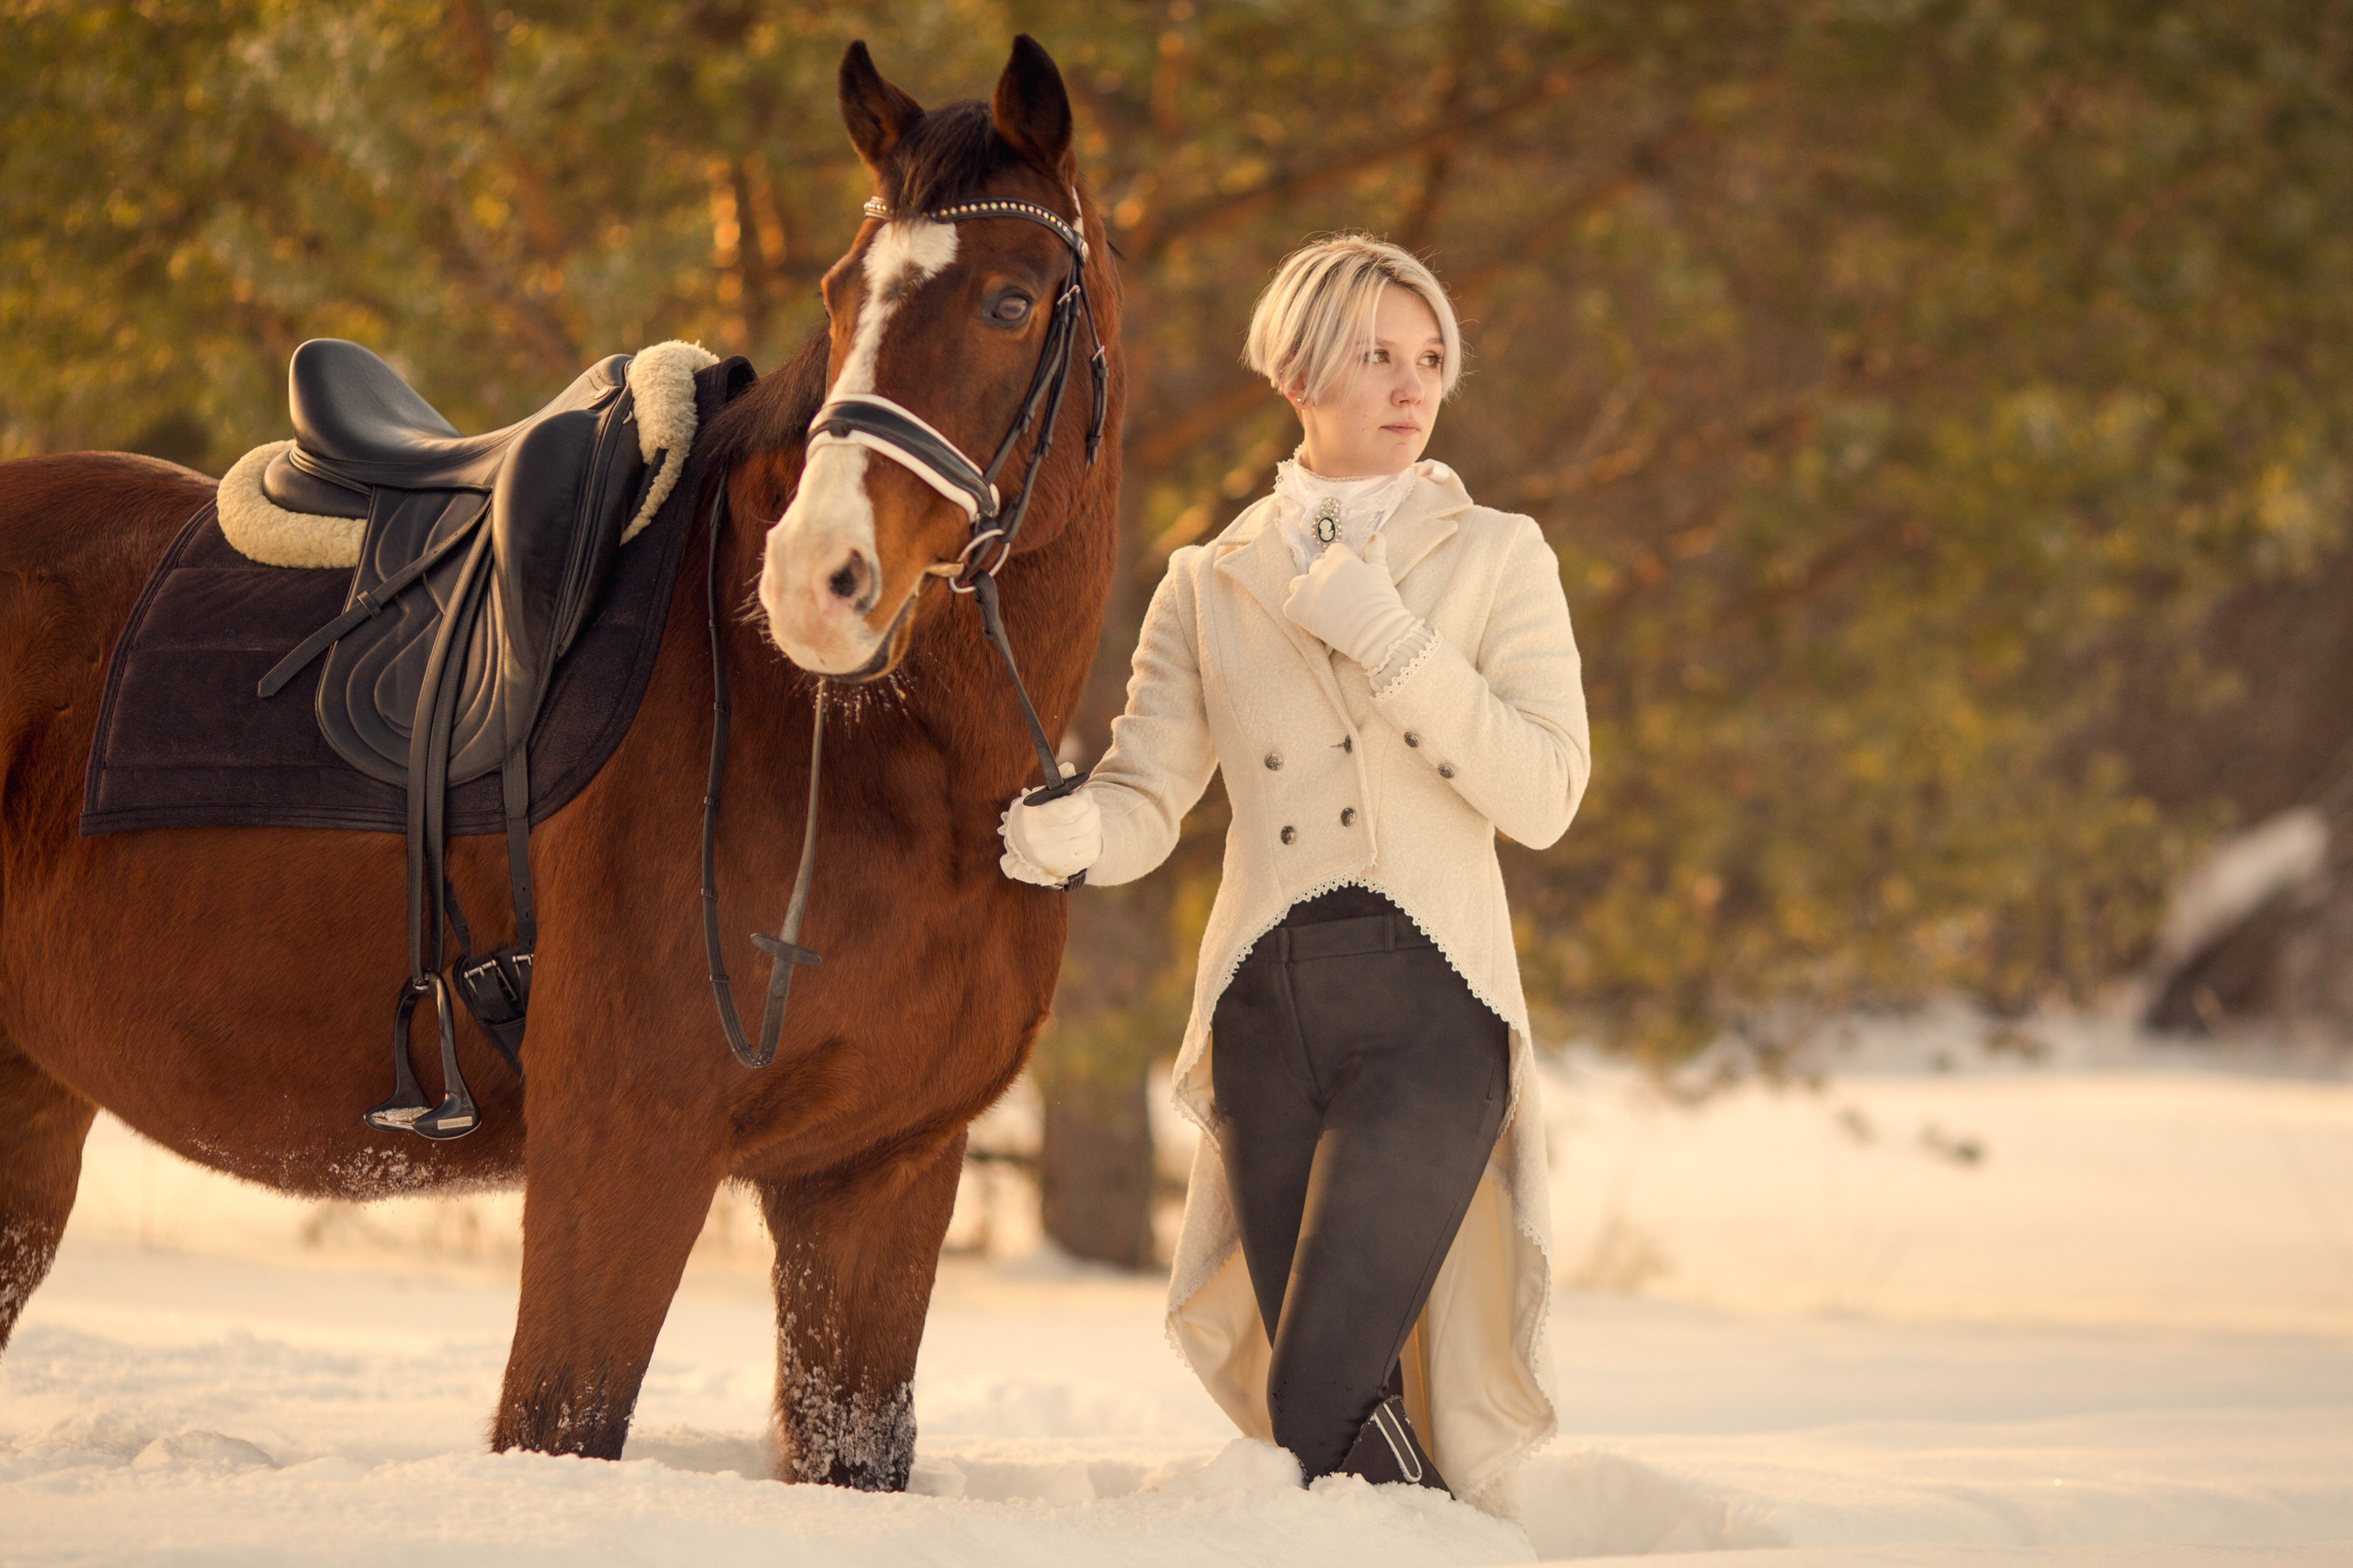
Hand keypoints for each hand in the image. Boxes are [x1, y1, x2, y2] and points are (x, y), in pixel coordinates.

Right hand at [999, 774, 1100, 882]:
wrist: (1023, 844)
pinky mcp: (1065, 868)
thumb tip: (1072, 769)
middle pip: (1084, 823)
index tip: (1085, 794)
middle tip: (1089, 805)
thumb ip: (1057, 783)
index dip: (1084, 798)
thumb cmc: (1037, 814)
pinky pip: (1092, 853)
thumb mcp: (1040, 796)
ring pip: (1091, 837)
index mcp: (1036, 818)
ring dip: (1095, 824)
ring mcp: (1055, 856)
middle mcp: (1044, 840)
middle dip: (1093, 810)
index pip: (1070, 808)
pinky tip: (1087, 835)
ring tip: (1088, 819)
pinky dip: (1094, 841)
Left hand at [1282, 532, 1419, 668]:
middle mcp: (1320, 568)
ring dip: (1307, 593)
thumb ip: (1375, 552)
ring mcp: (1306, 587)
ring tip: (1324, 610)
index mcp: (1340, 557)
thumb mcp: (1381, 573)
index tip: (1350, 584)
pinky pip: (1290, 606)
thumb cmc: (1382, 605)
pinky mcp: (1296, 608)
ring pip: (1298, 584)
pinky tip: (1316, 622)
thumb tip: (1376, 534)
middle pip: (1316, 568)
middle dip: (1325, 581)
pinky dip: (1299, 613)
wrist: (1377, 634)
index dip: (1341, 569)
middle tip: (1340, 601)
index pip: (1333, 554)